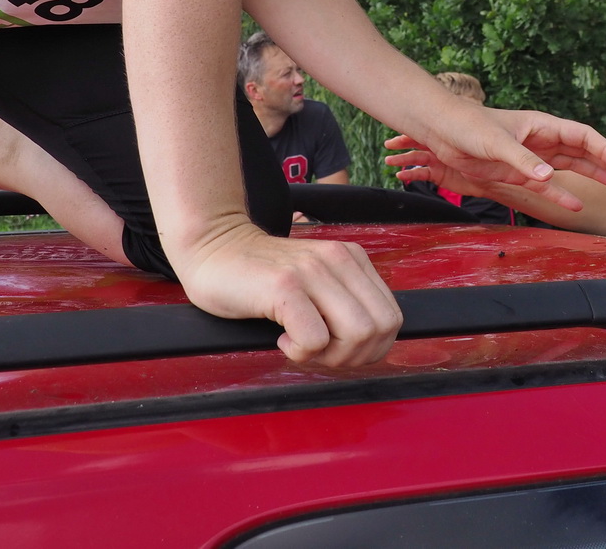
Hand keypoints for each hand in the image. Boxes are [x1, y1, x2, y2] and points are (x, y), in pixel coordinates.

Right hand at [173, 219, 401, 366]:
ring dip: (329, 356)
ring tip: (300, 344)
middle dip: (354, 356)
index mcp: (352, 259)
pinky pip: (314, 340)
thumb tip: (370, 346)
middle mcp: (338, 260)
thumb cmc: (261, 277)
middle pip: (381, 328)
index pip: (392, 317)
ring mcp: (311, 271)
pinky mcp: (284, 286)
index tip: (336, 347)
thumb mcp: (318, 281)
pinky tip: (280, 337)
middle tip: (319, 352)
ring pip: (357, 335)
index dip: (370, 347)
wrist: (213, 248)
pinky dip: (299, 352)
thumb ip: (345, 302)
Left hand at [383, 104, 605, 210]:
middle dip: (604, 164)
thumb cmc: (468, 126)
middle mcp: (541, 140)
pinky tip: (574, 205)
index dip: (604, 151)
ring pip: (569, 166)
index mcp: (541, 125)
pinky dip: (560, 194)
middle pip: (582, 151)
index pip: (582, 136)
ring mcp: (531, 157)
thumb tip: (548, 176)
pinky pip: (545, 185)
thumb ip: (522, 160)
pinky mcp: (517, 172)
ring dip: (590, 176)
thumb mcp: (495, 142)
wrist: (441, 131)